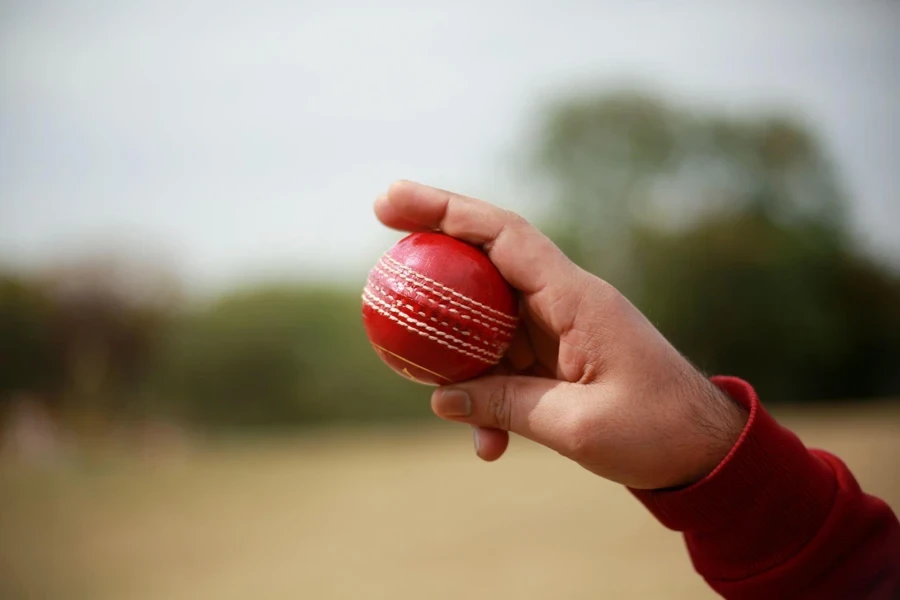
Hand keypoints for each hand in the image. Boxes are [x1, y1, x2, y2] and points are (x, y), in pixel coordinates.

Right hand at [374, 181, 747, 489]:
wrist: (705, 451)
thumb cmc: (657, 432)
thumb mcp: (577, 425)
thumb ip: (505, 407)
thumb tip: (442, 399)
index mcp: (576, 298)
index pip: (503, 235)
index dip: (446, 210)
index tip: (392, 201)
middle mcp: (565, 301)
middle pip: (485, 264)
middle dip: (432, 261)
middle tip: (379, 269)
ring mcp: (560, 328)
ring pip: (488, 320)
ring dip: (456, 353)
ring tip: (421, 381)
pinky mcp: (559, 357)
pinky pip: (507, 362)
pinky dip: (487, 394)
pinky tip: (485, 444)